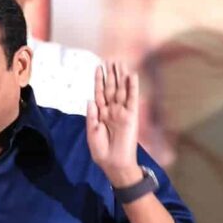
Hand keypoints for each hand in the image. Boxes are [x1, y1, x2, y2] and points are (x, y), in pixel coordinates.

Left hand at [86, 62, 141, 186]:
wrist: (114, 163)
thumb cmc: (101, 150)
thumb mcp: (92, 132)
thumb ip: (91, 115)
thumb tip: (90, 99)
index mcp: (101, 113)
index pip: (99, 93)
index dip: (99, 80)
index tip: (98, 67)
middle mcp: (112, 110)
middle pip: (111, 88)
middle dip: (111, 74)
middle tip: (110, 60)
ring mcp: (122, 112)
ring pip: (121, 90)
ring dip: (121, 77)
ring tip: (120, 63)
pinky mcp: (132, 116)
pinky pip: (132, 98)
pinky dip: (132, 87)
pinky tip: (132, 76)